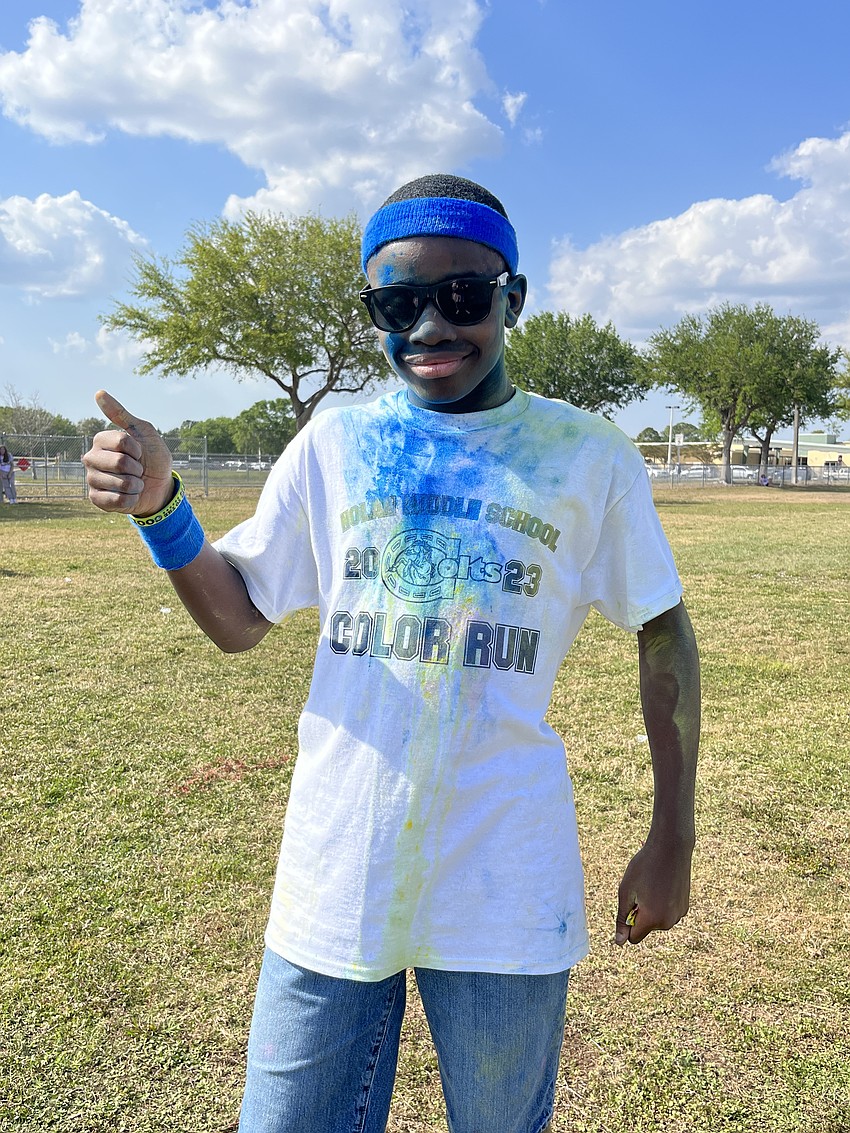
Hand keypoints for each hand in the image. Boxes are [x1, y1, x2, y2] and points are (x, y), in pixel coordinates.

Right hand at [83, 390, 173, 516]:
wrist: (160, 486)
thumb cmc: (152, 457)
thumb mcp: (144, 432)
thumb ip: (122, 415)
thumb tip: (99, 393)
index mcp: (101, 440)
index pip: (121, 441)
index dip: (137, 449)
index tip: (139, 452)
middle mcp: (91, 458)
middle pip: (119, 463)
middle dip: (137, 468)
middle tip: (137, 469)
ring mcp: (92, 479)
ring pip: (120, 483)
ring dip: (136, 485)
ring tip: (134, 483)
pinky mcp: (95, 498)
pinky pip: (116, 501)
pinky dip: (131, 499)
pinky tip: (129, 495)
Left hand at [614, 834, 692, 945]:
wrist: (671, 848)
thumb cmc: (644, 867)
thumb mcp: (626, 891)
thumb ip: (622, 919)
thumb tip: (619, 942)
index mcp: (652, 919)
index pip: (633, 938)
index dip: (627, 923)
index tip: (629, 903)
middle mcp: (668, 922)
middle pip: (645, 928)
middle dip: (640, 914)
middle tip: (641, 890)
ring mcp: (679, 914)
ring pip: (656, 920)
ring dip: (651, 909)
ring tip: (653, 885)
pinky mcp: (685, 907)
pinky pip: (667, 913)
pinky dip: (662, 903)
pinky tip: (663, 884)